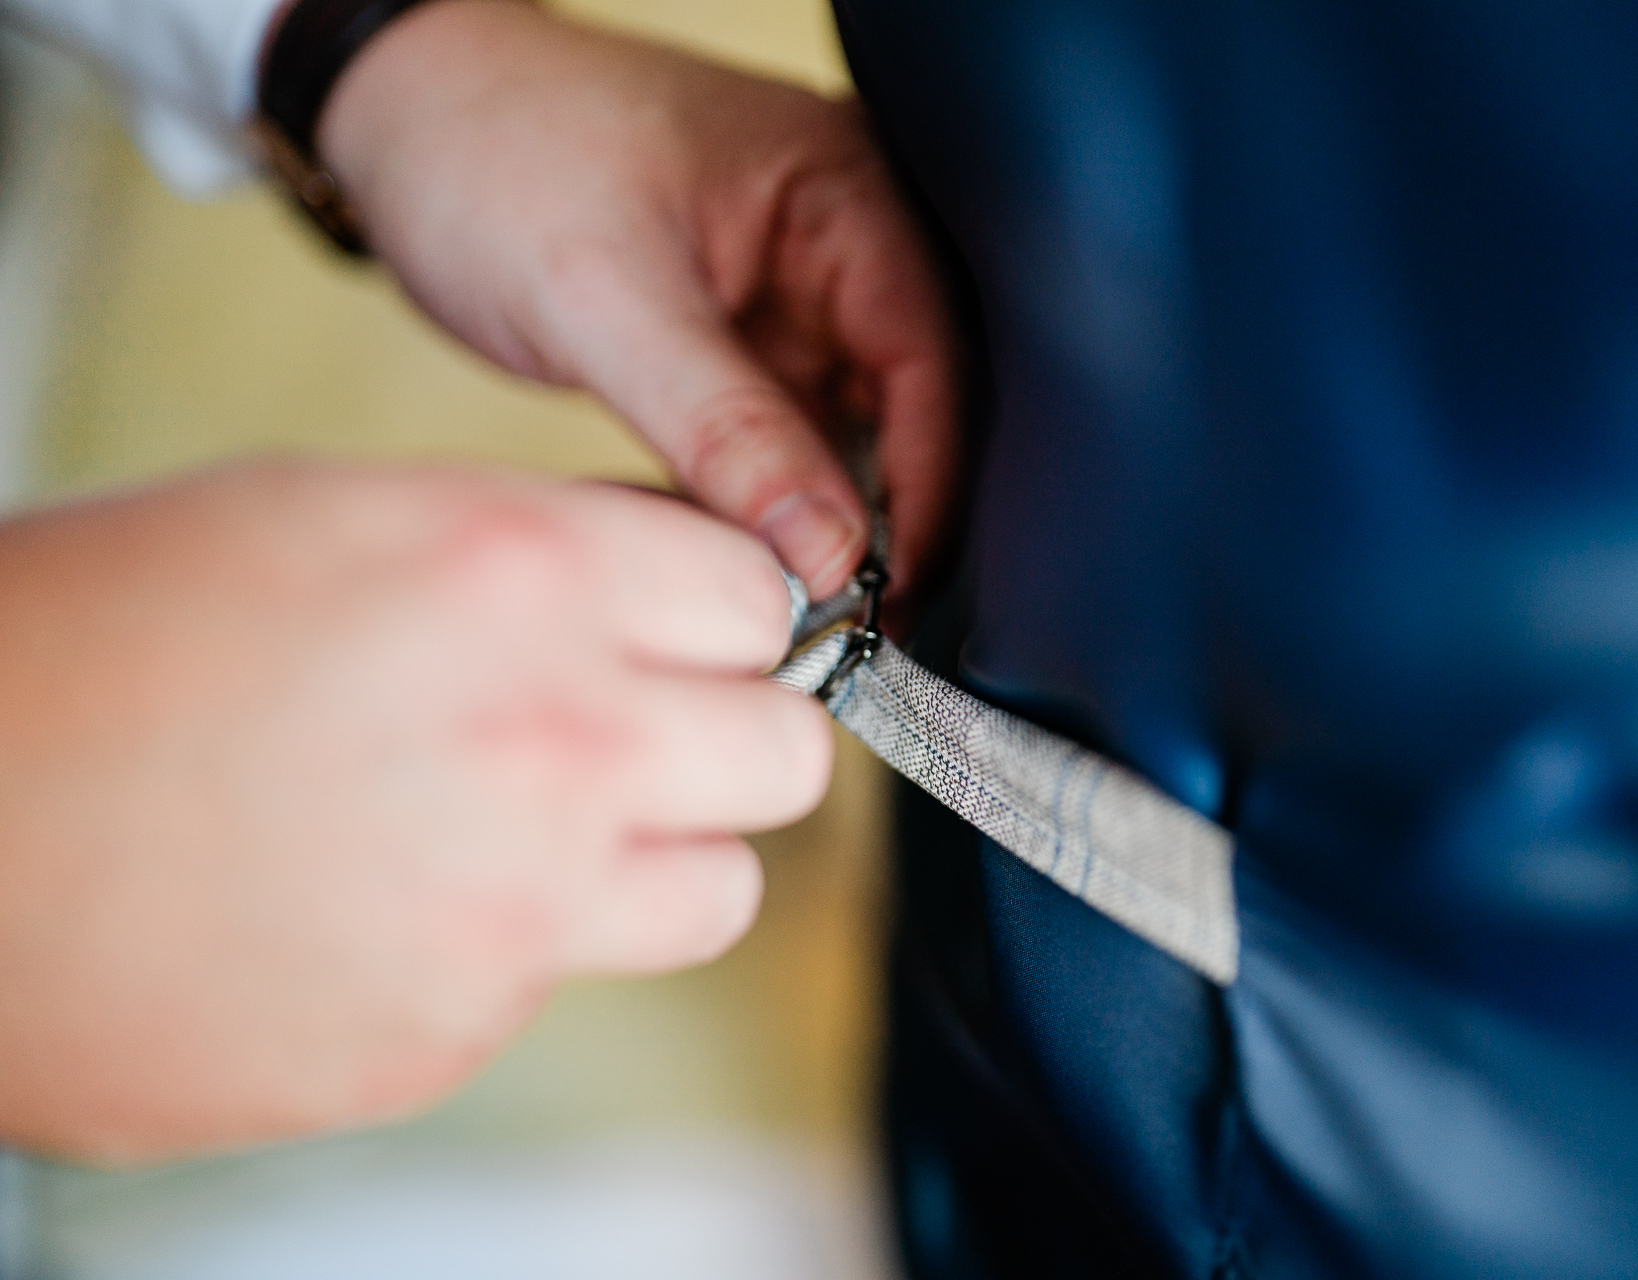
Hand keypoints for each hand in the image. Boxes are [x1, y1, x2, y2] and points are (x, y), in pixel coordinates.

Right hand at [0, 459, 828, 1162]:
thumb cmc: (100, 645)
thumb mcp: (334, 512)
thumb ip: (537, 546)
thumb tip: (667, 582)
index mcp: (518, 577)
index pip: (761, 596)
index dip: (726, 614)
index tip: (696, 631)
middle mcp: (550, 744)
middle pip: (787, 752)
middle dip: (731, 735)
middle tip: (654, 729)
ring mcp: (513, 908)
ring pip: (724, 887)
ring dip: (665, 854)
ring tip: (549, 825)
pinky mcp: (456, 1029)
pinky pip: (572, 979)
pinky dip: (520, 942)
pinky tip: (405, 896)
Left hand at [316, 0, 962, 613]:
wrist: (400, 119)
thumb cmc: (493, 151)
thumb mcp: (605, 299)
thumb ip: (725, 428)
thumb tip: (825, 552)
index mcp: (847, 190)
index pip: (932, 359)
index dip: (925, 488)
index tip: (888, 592)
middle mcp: (845, 241)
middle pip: (915, 406)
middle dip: (887, 518)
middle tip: (846, 620)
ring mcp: (800, 296)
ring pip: (855, 438)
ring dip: (826, 522)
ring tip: (787, 599)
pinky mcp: (752, 346)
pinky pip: (791, 444)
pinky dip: (772, 506)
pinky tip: (742, 558)